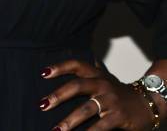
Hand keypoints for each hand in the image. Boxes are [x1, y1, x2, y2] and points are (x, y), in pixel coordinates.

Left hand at [38, 58, 157, 129]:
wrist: (146, 102)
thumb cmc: (119, 92)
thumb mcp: (104, 79)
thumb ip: (88, 74)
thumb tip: (68, 66)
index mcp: (97, 74)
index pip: (76, 65)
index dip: (60, 67)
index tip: (44, 73)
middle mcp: (102, 84)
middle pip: (77, 86)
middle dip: (58, 95)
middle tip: (43, 104)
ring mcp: (110, 100)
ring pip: (86, 109)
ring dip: (69, 121)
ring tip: (56, 130)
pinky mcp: (118, 116)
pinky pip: (100, 126)